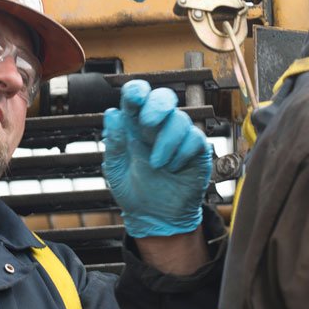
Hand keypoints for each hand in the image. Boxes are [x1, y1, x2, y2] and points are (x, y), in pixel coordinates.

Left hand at [102, 79, 212, 237]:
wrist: (154, 217)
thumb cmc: (133, 190)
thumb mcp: (115, 170)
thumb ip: (114, 143)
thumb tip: (112, 114)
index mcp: (134, 125)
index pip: (138, 95)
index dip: (137, 90)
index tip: (134, 97)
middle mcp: (158, 127)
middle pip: (165, 96)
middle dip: (157, 105)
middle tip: (146, 124)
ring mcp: (178, 138)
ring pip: (180, 119)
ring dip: (166, 141)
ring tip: (156, 164)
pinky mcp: (196, 151)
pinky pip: (195, 139)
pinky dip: (181, 154)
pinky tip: (172, 168)